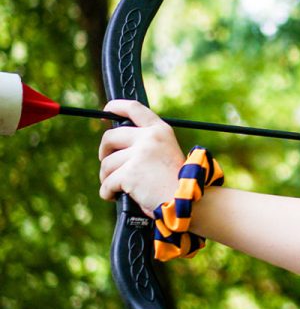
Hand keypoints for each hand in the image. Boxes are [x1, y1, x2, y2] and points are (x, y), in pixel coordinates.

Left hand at [98, 100, 184, 215]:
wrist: (187, 200)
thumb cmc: (178, 183)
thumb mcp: (166, 154)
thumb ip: (147, 145)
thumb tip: (116, 148)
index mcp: (160, 130)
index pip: (134, 108)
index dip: (116, 107)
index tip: (106, 112)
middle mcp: (150, 138)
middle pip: (110, 137)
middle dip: (104, 152)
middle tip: (108, 165)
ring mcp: (140, 154)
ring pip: (107, 164)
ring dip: (108, 178)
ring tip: (118, 188)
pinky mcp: (130, 173)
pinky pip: (107, 183)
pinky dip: (107, 192)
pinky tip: (114, 196)